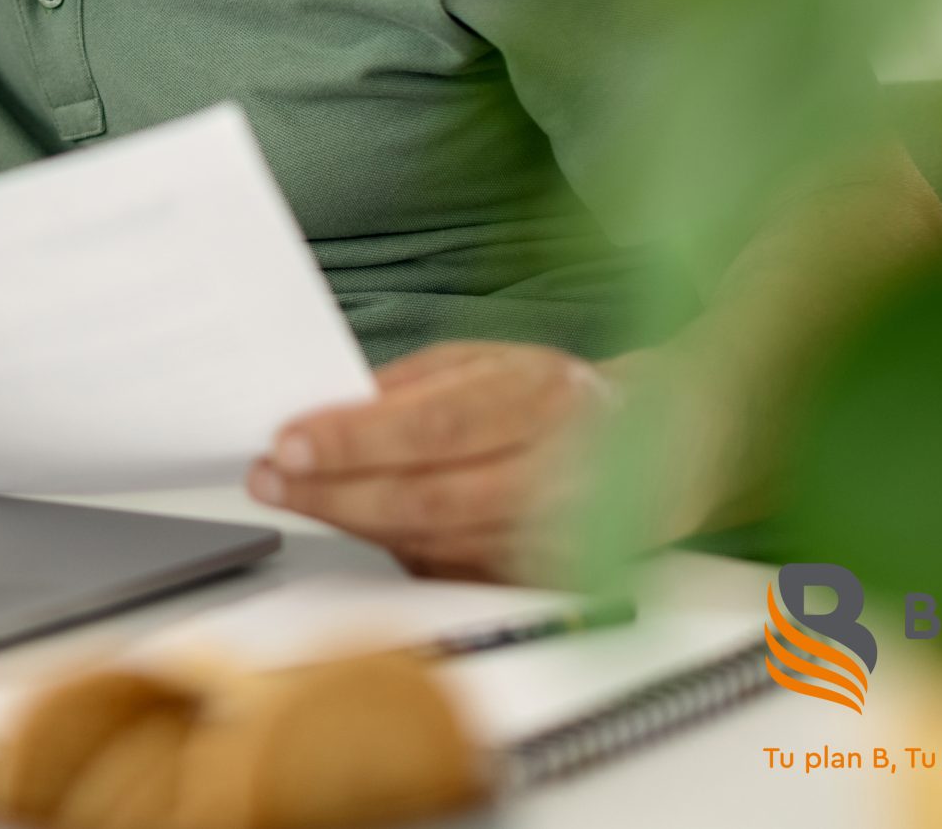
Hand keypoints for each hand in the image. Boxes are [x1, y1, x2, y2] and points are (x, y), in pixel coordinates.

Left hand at [244, 341, 620, 583]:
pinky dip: (397, 551)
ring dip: (355, 523)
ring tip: (297, 498)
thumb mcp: (490, 361)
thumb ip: (412, 386)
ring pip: (436, 543)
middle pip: (428, 495)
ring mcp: (558, 534)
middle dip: (335, 491)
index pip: (435, 424)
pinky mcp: (547, 581)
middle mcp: (558, 468)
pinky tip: (358, 525)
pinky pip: (454, 572)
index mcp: (543, 397)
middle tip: (271, 478)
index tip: (289, 441)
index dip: (356, 439)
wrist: (670, 450)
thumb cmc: (561, 399)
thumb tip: (328, 408)